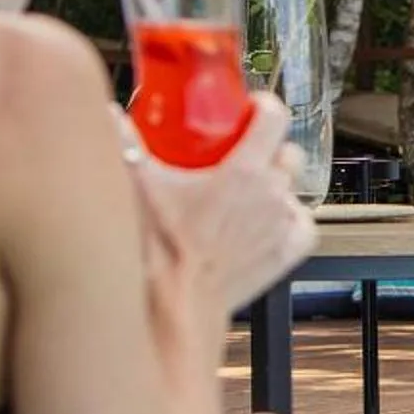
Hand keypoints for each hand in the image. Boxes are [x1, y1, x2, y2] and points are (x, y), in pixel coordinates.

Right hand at [129, 95, 314, 315]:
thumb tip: (110, 115)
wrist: (176, 306)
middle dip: (269, 148)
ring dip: (276, 186)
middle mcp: (271, 194)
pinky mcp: (285, 255)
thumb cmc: (159, 252)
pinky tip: (271, 220)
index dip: (264, 107)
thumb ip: (124, 143)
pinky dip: (291, 221)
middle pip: (288, 153)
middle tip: (240, 153)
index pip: (274, 117)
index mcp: (243, 171)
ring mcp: (281, 226)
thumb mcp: (138, 186)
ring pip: (293, 189)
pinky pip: (303, 227)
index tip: (250, 109)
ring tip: (248, 192)